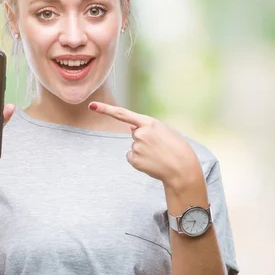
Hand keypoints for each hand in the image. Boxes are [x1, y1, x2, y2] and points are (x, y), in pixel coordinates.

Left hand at [88, 101, 202, 188]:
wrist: (182, 169)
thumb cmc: (178, 148)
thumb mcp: (167, 131)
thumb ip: (148, 126)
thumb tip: (131, 127)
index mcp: (150, 123)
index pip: (123, 114)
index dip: (106, 109)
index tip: (91, 106)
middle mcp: (140, 133)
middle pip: (135, 133)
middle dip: (144, 138)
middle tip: (160, 147)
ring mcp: (136, 147)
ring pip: (134, 146)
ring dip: (144, 150)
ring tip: (159, 155)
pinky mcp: (134, 160)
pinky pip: (132, 157)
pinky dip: (140, 160)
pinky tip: (152, 162)